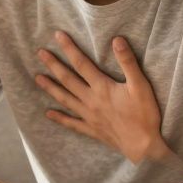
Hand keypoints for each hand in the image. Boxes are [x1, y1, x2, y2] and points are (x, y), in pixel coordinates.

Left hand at [35, 30, 171, 162]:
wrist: (143, 146)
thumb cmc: (144, 114)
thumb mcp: (140, 85)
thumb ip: (128, 62)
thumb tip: (117, 40)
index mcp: (101, 88)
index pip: (81, 63)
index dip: (69, 48)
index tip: (57, 36)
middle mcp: (90, 100)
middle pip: (67, 79)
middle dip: (53, 65)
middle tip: (40, 53)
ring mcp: (89, 116)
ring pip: (65, 99)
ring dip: (50, 88)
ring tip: (37, 78)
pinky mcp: (91, 129)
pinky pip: (71, 123)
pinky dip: (59, 118)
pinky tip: (48, 114)